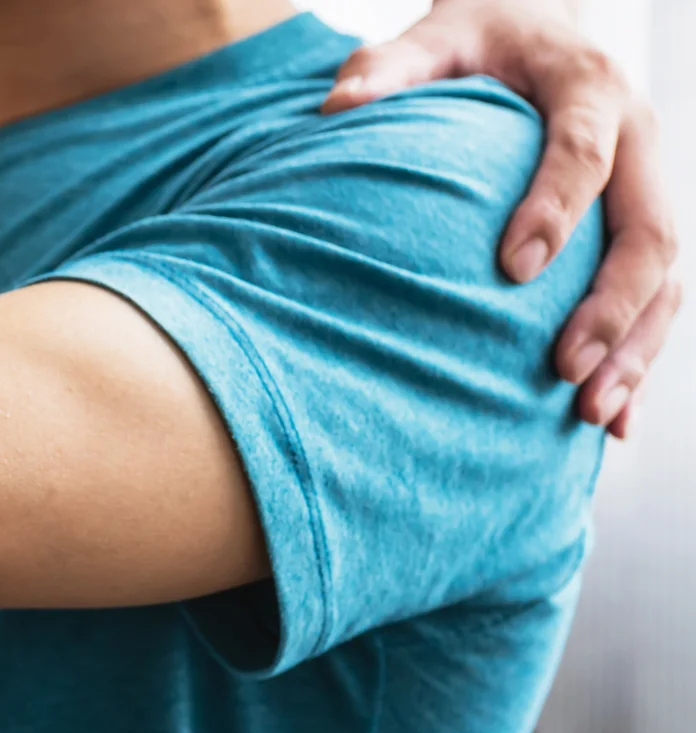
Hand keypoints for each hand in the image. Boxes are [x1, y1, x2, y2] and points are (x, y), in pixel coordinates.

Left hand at [323, 0, 679, 437]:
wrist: (536, 30)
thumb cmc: (477, 40)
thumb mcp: (436, 34)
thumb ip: (391, 66)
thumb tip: (336, 106)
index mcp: (590, 89)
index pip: (584, 150)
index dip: (556, 208)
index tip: (513, 269)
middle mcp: (639, 139)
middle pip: (650, 231)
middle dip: (614, 307)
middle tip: (565, 370)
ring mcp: (650, 188)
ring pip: (669, 279)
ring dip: (637, 351)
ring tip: (591, 416)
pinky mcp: (641, 227)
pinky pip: (658, 302)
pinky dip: (638, 361)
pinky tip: (613, 426)